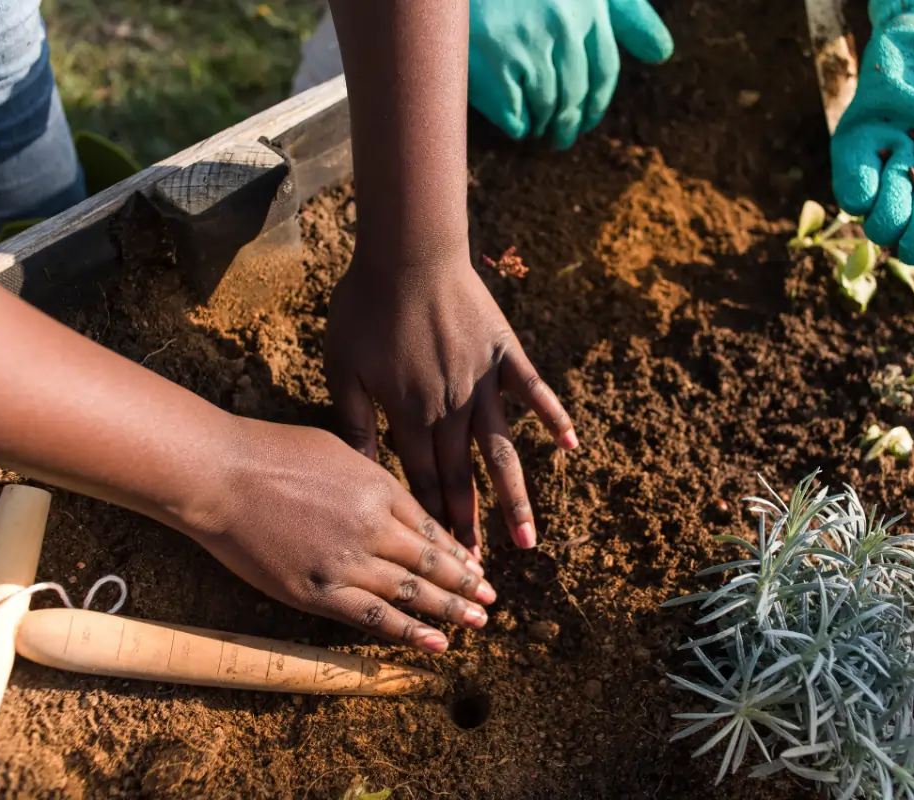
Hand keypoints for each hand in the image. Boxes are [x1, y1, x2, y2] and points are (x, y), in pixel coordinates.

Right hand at [190, 419, 495, 652]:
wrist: (221, 475)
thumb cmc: (270, 453)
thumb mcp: (336, 449)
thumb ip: (371, 478)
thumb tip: (393, 498)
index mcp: (380, 487)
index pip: (429, 527)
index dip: (456, 551)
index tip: (476, 566)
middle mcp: (373, 527)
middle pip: (430, 562)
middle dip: (465, 582)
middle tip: (491, 598)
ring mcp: (347, 562)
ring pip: (411, 592)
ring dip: (449, 609)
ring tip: (478, 621)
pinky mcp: (318, 592)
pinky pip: (373, 617)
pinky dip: (408, 631)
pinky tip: (436, 642)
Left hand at [324, 248, 576, 557]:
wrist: (407, 252)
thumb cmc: (365, 306)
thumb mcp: (342, 366)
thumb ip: (352, 421)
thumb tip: (359, 471)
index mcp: (409, 415)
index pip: (420, 481)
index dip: (430, 522)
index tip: (440, 561)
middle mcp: (451, 408)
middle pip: (460, 478)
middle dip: (469, 527)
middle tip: (478, 572)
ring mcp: (482, 383)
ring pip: (501, 452)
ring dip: (514, 499)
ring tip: (528, 541)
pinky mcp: (505, 354)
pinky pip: (534, 391)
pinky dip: (554, 418)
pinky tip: (571, 447)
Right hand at [469, 0, 672, 149]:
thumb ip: (625, 14)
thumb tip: (663, 53)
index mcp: (589, 5)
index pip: (605, 71)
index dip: (596, 104)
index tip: (585, 121)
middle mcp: (565, 24)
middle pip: (577, 96)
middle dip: (569, 124)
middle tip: (560, 139)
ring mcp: (530, 44)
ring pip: (549, 108)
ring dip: (544, 126)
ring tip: (537, 129)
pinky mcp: (497, 62)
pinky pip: (517, 116)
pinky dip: (518, 126)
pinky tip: (515, 124)